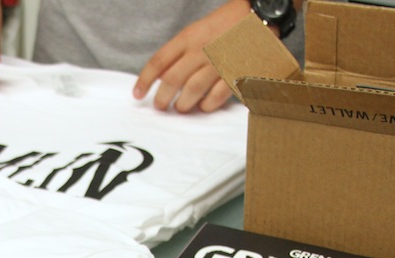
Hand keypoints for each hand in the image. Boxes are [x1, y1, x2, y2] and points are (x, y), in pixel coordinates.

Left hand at [133, 0, 250, 112]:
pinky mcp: (235, 73)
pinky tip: (203, 106)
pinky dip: (207, 105)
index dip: (145, 80)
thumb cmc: (224, 25)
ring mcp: (218, 62)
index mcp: (188, 38)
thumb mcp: (196, 31)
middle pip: (172, 80)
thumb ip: (179, 52)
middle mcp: (201, 50)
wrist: (257, 13)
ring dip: (183, 105)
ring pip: (192, 91)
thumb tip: (160, 76)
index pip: (159, 61)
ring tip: (181, 107)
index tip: (138, 94)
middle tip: (161, 106)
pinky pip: (216, 96)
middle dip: (162, 99)